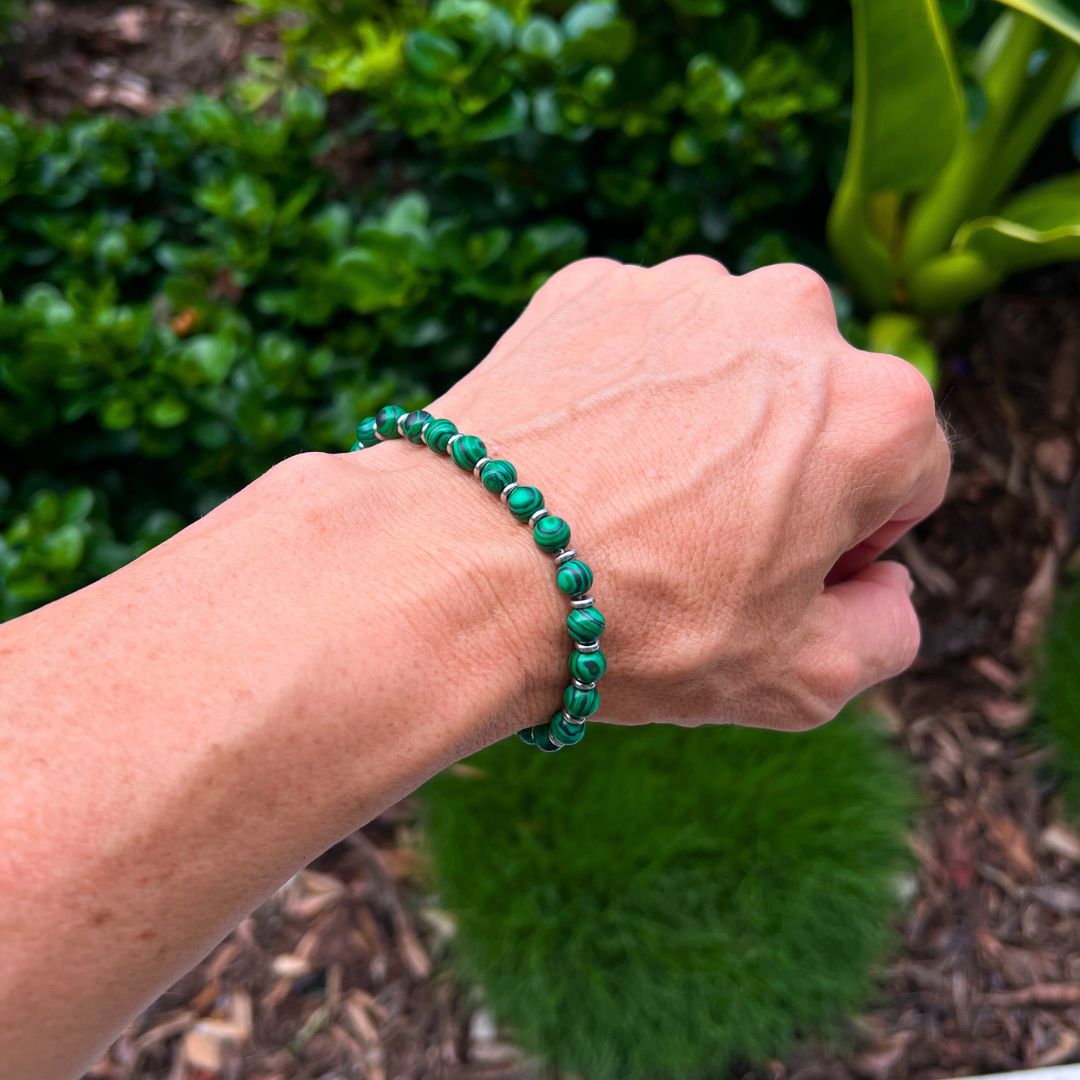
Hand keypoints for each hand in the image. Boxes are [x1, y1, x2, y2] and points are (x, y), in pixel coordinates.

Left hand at [429, 256, 949, 730]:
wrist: (459, 569)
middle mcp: (793, 319)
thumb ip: (889, 631)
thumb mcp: (801, 679)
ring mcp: (684, 289)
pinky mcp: (592, 287)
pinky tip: (579, 458)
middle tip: (699, 541)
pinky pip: (637, 345)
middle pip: (818, 409)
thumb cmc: (638, 627)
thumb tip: (884, 585)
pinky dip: (624, 390)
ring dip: (704, 421)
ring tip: (630, 499)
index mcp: (875, 411)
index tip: (781, 573)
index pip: (907, 477)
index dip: (854, 539)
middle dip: (786, 469)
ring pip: (726, 367)